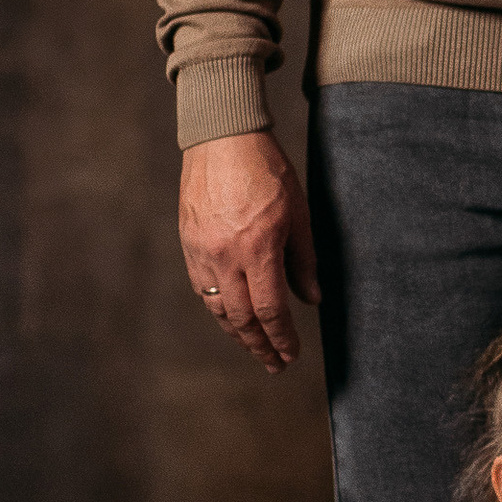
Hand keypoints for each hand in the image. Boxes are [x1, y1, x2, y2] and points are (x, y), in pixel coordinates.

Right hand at [180, 130, 317, 372]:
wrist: (222, 137)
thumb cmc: (267, 170)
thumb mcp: (299, 213)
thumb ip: (304, 260)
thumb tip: (312, 299)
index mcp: (257, 249)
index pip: (271, 310)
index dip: (282, 338)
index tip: (290, 355)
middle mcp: (225, 256)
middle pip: (242, 318)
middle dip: (260, 346)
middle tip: (274, 364)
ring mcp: (202, 251)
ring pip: (218, 308)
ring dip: (237, 333)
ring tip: (254, 346)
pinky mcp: (188, 243)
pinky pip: (202, 287)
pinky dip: (218, 308)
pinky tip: (230, 316)